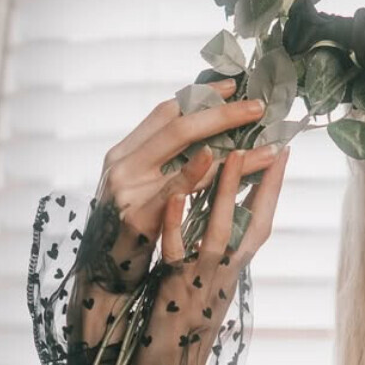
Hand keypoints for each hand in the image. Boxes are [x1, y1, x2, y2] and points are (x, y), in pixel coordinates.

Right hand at [67, 78, 269, 351]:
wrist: (102, 278)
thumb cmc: (127, 234)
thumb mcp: (139, 190)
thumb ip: (160, 164)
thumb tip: (201, 137)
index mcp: (123, 153)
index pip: (166, 111)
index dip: (201, 97)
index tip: (234, 86)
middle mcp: (121, 164)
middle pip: (176, 122)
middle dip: (221, 112)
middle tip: (258, 107)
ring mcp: (125, 189)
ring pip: (180, 151)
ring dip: (224, 142)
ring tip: (262, 142)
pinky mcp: (134, 217)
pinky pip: (170, 190)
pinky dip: (192, 172)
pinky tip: (216, 160)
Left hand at [129, 138, 290, 364]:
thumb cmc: (182, 338)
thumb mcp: (205, 293)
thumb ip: (214, 263)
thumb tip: (224, 234)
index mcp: (232, 275)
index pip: (260, 227)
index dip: (272, 192)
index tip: (281, 155)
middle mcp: (223, 277)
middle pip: (252, 225)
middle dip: (262, 184)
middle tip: (270, 142)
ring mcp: (199, 283)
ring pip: (216, 232)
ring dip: (223, 193)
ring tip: (227, 152)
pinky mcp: (171, 292)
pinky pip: (173, 253)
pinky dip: (174, 224)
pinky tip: (172, 195)